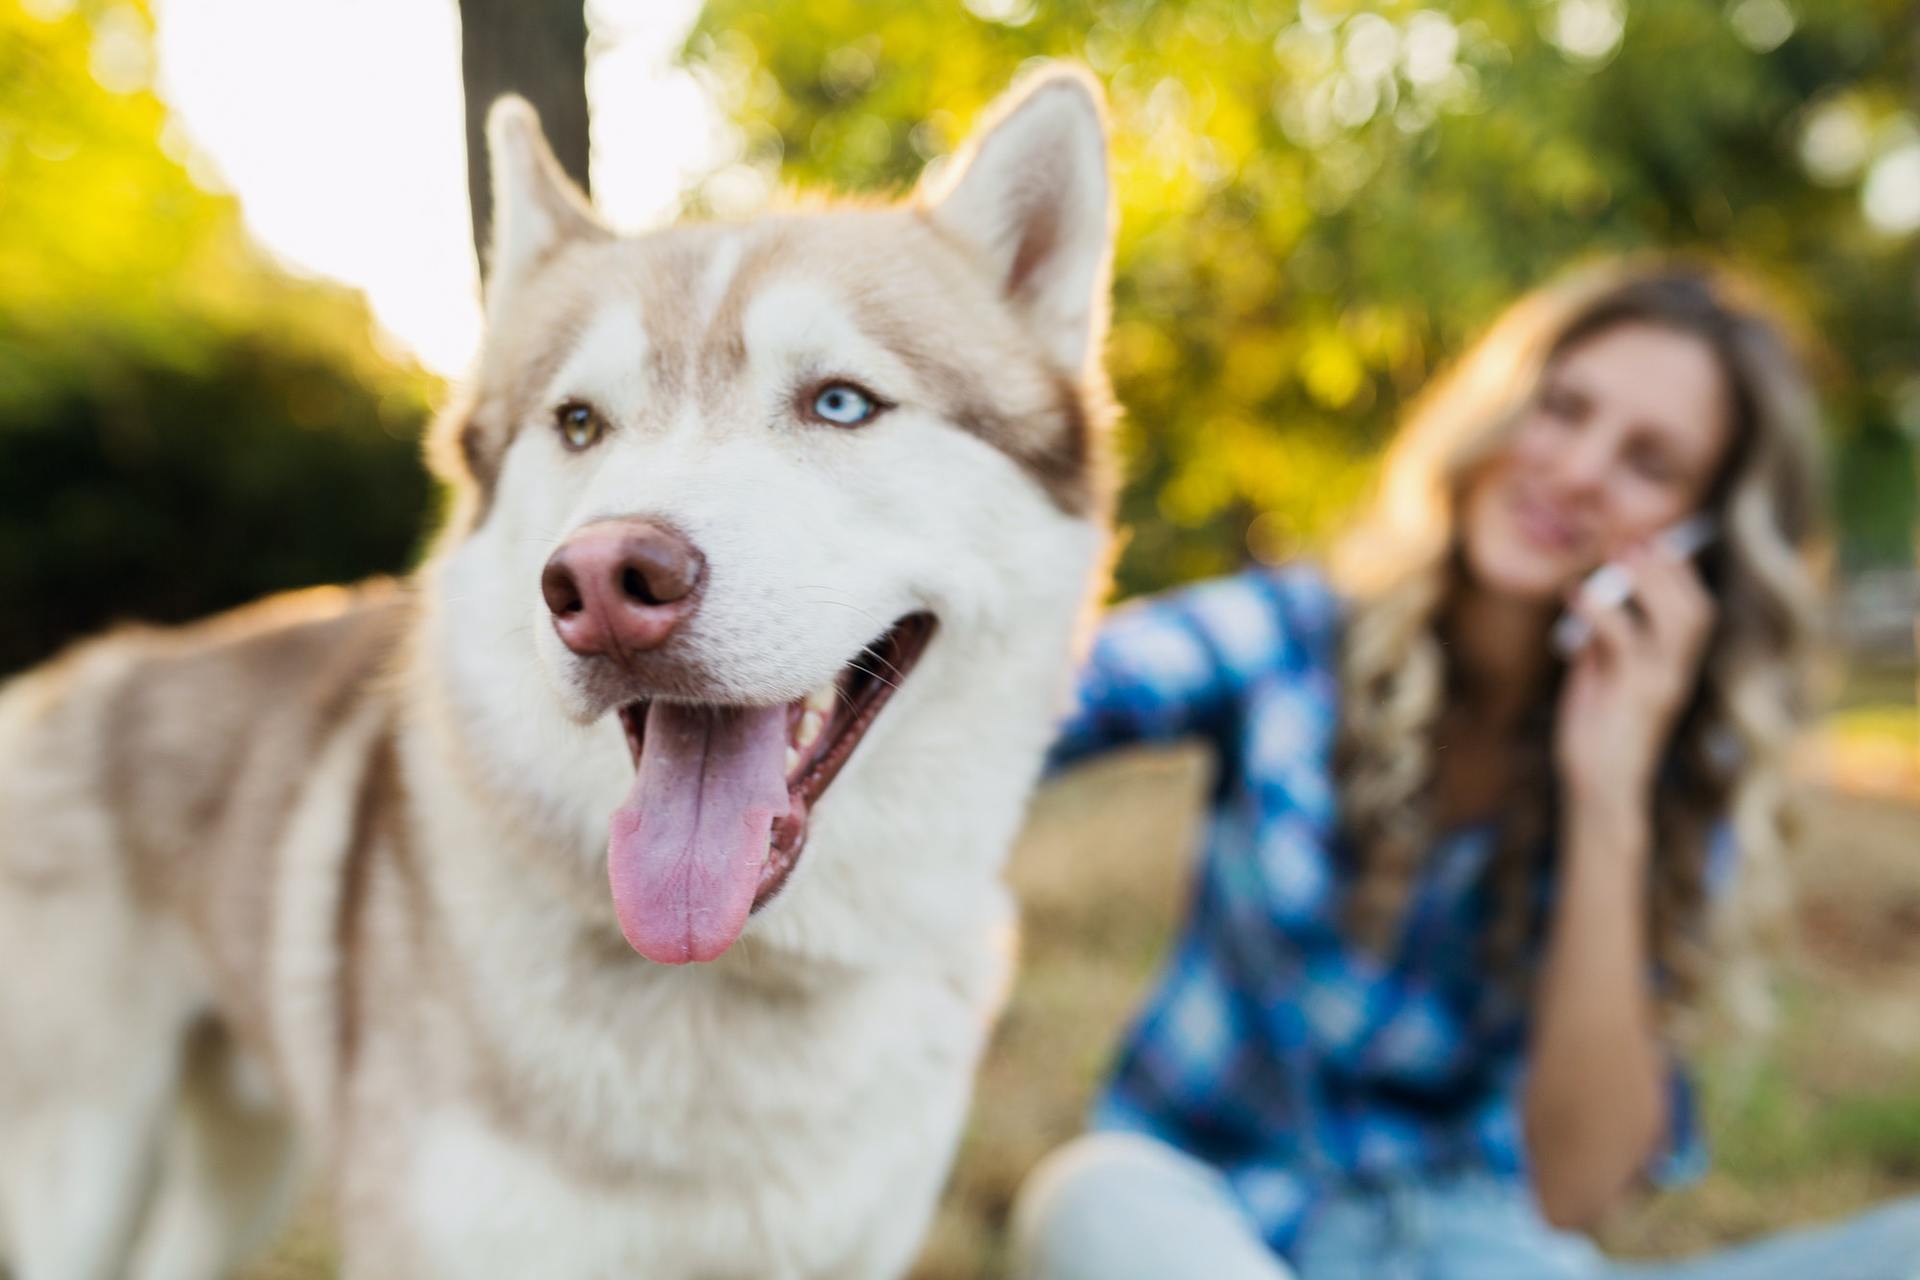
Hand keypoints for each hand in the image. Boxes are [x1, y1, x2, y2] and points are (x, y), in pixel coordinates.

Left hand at [1554, 541, 1715, 816]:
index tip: (1651, 539)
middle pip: (1694, 610)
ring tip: (1615, 555)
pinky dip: (1599, 611)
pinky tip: (1575, 593)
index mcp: (1673, 667)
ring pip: (1674, 622)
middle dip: (1666, 568)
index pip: (1695, 610)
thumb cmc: (1599, 735)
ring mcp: (1660, 686)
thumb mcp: (1600, 680)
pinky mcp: (1633, 698)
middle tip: (1632, 538)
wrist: (1601, 788)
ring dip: (1645, 582)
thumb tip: (1592, 600)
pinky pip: (1622, 642)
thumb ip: (1603, 644)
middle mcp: (1676, 674)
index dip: (1679, 572)